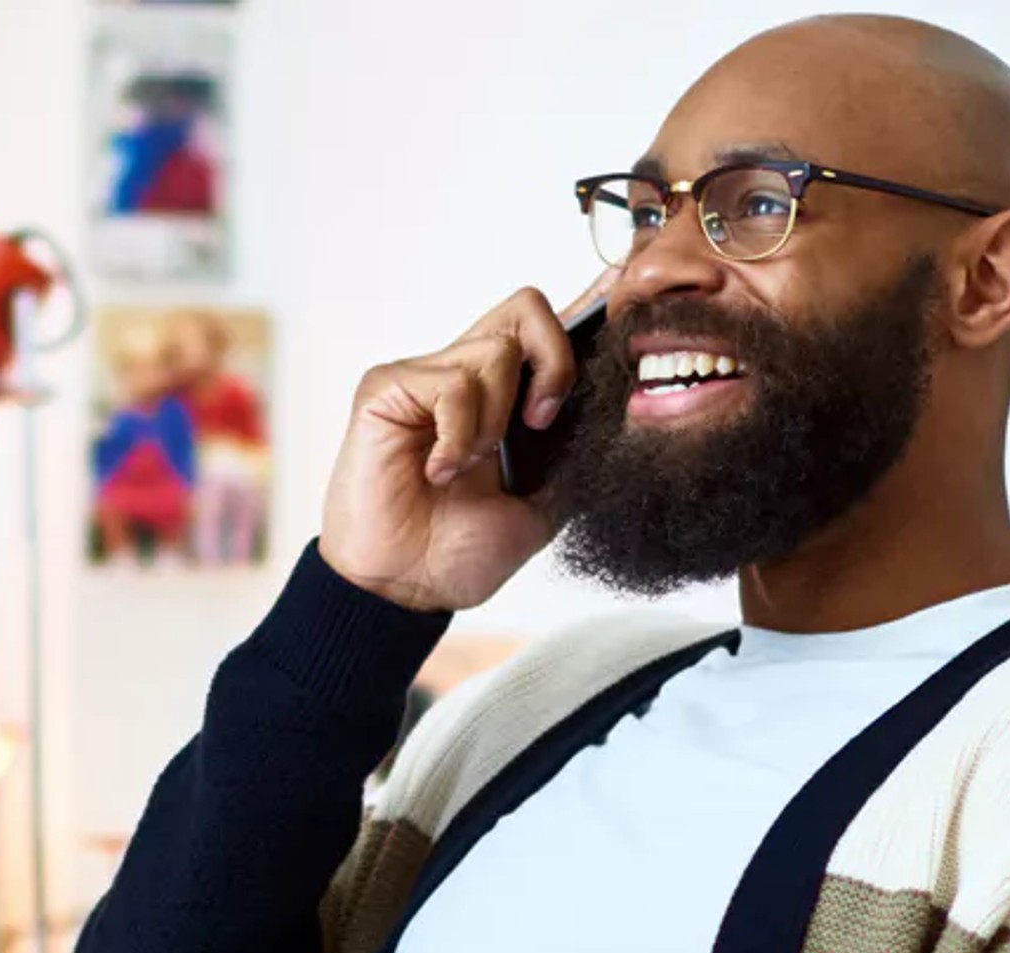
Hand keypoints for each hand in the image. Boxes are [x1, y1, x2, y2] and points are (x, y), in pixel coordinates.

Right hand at [319, 276, 608, 612]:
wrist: (405, 588)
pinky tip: (438, 471)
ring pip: (495, 351)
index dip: (585, 307)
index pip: (544, 327)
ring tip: (468, 468)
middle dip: (554, 362)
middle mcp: (464, 375)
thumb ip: (572, 454)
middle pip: (527, 308)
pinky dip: (458, 435)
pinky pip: (451, 384)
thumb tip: (622, 409)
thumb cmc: (459, 551)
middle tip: (540, 424)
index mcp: (504, 397)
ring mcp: (424, 377)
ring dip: (495, 422)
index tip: (620, 307)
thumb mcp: (543, 504)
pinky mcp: (388, 388)